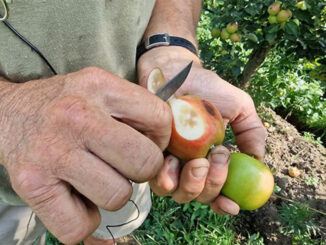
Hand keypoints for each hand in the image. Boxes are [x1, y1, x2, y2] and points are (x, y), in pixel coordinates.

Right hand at [0, 67, 171, 243]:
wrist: (7, 112)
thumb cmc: (62, 104)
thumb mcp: (99, 88)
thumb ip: (136, 109)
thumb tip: (173, 142)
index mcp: (99, 86)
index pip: (160, 119)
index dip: (162, 138)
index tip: (147, 142)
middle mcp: (76, 117)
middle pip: (144, 162)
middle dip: (143, 170)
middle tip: (124, 164)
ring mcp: (53, 153)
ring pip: (118, 196)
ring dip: (114, 194)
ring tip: (96, 178)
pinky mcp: (33, 185)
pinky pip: (81, 226)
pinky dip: (86, 220)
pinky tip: (78, 198)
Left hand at [137, 47, 265, 214]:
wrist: (175, 71)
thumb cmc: (206, 88)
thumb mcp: (238, 106)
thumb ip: (251, 131)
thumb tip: (258, 159)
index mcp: (209, 159)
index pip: (217, 191)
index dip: (224, 203)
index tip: (232, 205)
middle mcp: (188, 165)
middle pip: (198, 195)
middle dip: (211, 185)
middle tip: (217, 158)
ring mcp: (167, 161)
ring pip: (176, 193)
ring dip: (190, 185)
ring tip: (196, 162)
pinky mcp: (148, 154)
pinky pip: (155, 179)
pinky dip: (166, 178)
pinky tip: (172, 159)